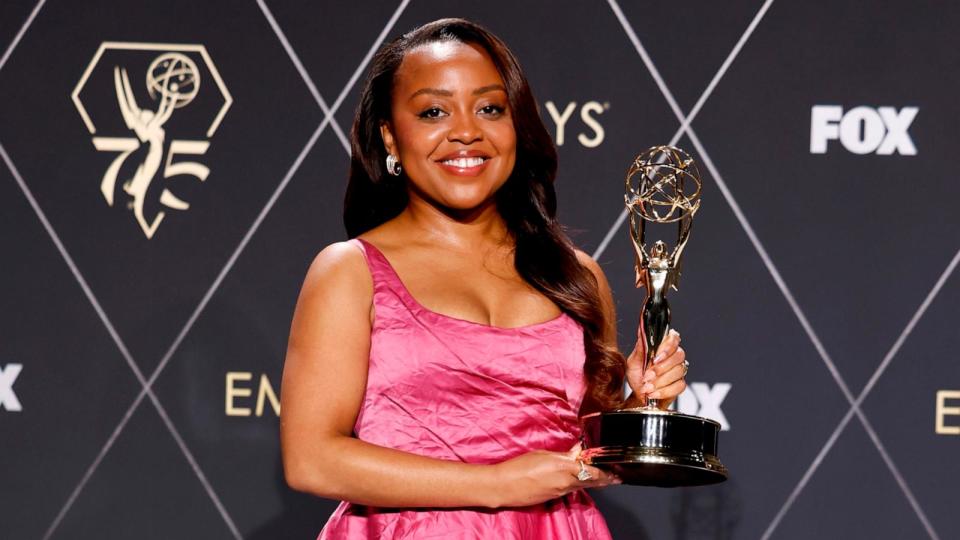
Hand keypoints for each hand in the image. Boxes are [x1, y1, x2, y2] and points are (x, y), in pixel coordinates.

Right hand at [489, 444, 620, 506]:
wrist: (504, 486)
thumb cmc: (519, 467)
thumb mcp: (543, 454)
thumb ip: (563, 455)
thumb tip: (576, 452)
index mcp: (564, 467)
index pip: (593, 470)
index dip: (607, 471)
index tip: (615, 469)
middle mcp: (566, 482)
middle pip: (593, 482)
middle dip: (606, 479)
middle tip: (617, 476)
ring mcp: (560, 492)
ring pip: (582, 486)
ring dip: (594, 482)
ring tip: (604, 478)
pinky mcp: (554, 498)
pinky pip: (570, 490)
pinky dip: (578, 484)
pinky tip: (577, 480)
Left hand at [626, 329, 687, 406]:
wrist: (638, 394)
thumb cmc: (638, 376)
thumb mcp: (634, 362)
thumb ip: (640, 348)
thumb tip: (641, 329)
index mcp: (664, 347)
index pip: (674, 339)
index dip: (668, 347)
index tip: (655, 358)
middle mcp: (674, 356)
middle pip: (679, 356)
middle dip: (661, 368)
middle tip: (647, 376)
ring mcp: (679, 370)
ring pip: (679, 371)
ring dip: (661, 381)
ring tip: (647, 387)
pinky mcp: (680, 384)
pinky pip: (679, 386)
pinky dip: (665, 391)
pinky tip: (654, 393)